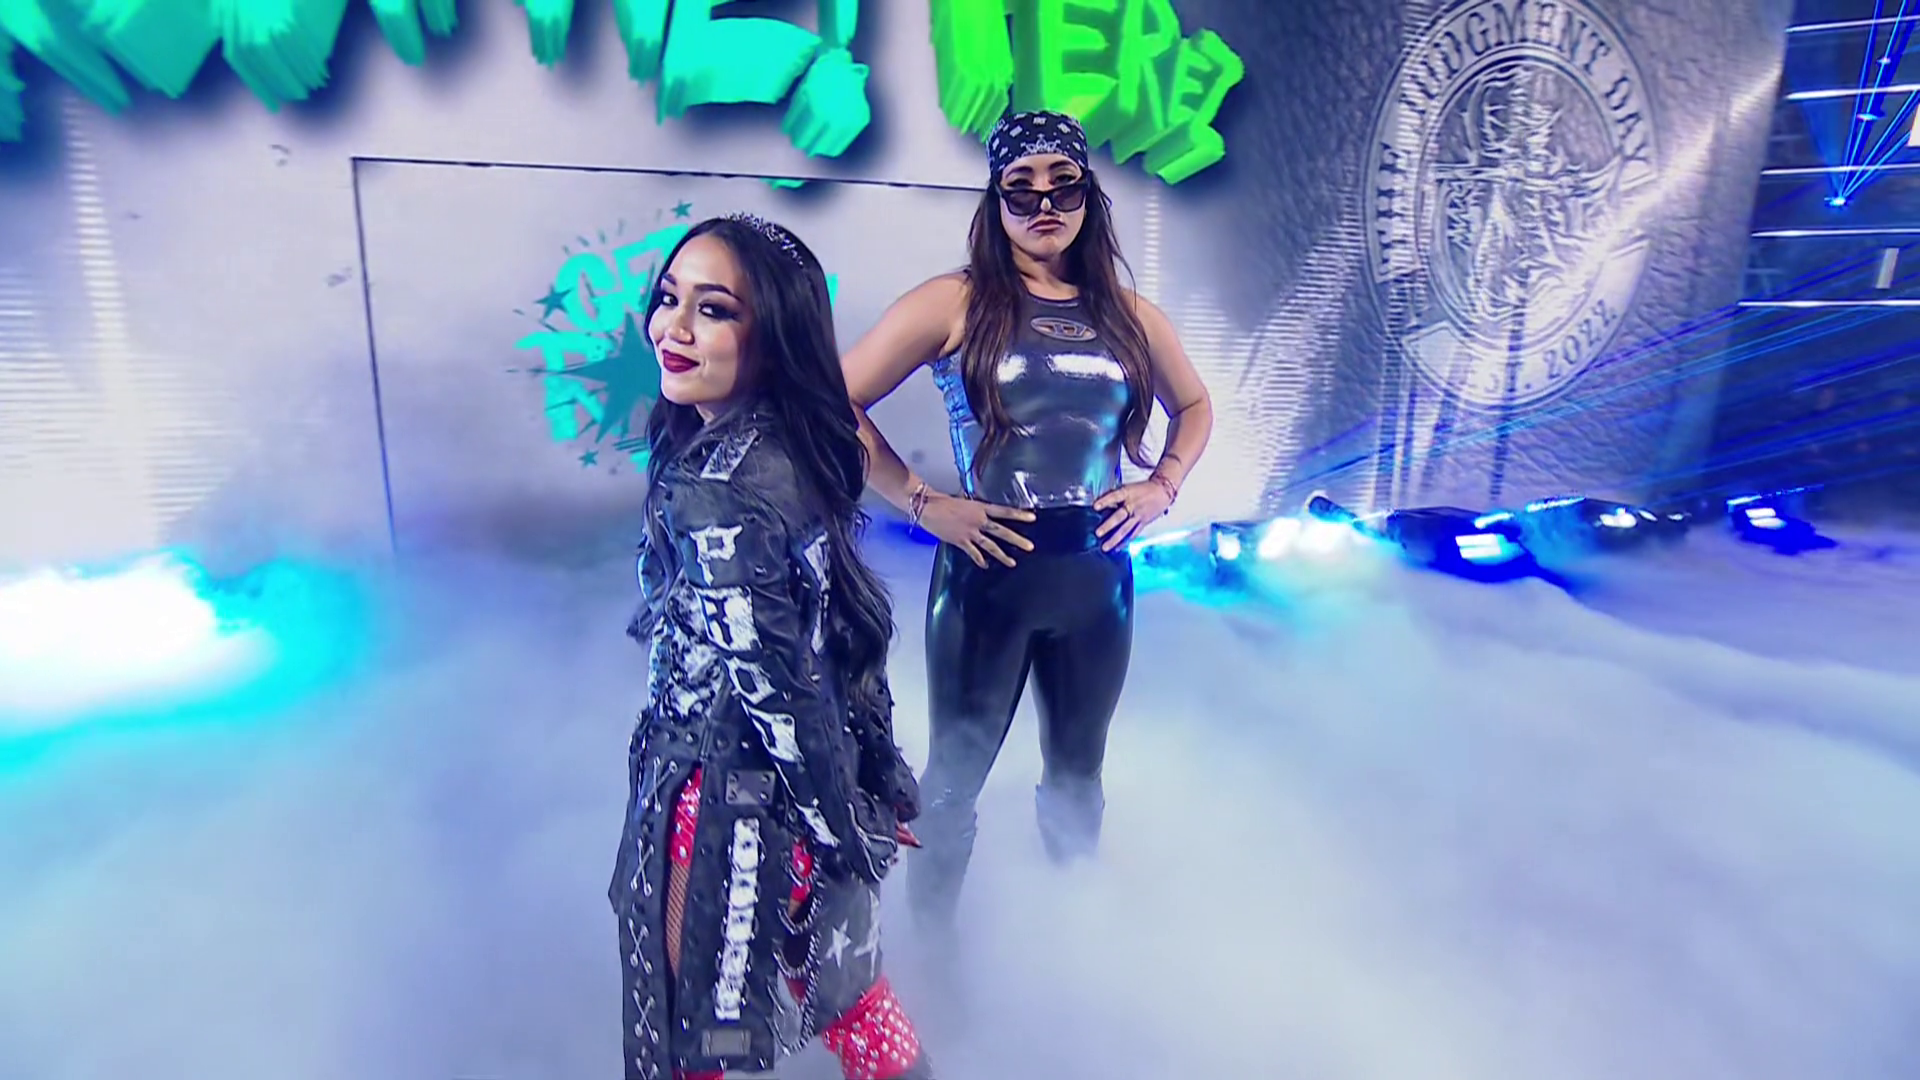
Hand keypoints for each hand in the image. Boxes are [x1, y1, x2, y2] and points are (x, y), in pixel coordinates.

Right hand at [917, 493, 1036, 567]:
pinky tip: (986, 566)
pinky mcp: (961, 541)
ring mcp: (970, 532)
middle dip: (1016, 539)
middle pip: (1001, 531)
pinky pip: (973, 553)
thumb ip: (977, 509)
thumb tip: (984, 514)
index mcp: (980, 508)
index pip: (1004, 511)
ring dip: (1002, 555)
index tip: (1032, 518)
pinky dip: (980, 560)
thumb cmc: (944, 501)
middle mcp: (978, 520)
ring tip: (1013, 562)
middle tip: (1030, 547)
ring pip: (990, 545)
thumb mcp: (965, 501)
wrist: (928, 508)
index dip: (1018, 515)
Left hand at [1093, 479, 1174, 550]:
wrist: (1162, 491)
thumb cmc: (1144, 489)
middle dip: (1108, 525)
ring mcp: (1138, 516)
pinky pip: (1133, 534)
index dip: (1105, 501)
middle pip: (1120, 516)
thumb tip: (1102, 503)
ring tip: (1106, 547)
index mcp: (1128, 493)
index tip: (1095, 506)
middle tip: (1098, 533)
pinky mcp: (1143, 523)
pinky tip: (1118, 548)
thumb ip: (1116, 497)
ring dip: (1115, 539)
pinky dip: (1125, 542)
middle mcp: (1133, 505)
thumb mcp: (1129, 488)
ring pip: (1126, 529)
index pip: (1114, 496)